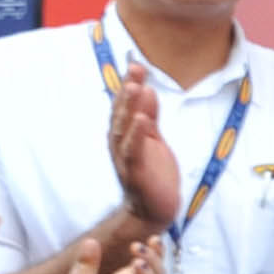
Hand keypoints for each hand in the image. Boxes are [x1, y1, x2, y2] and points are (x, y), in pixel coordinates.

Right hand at [106, 65, 177, 226]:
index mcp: (124, 134)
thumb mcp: (153, 139)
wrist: (153, 209)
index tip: (136, 64)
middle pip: (122, 113)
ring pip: (125, 129)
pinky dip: (138, 135)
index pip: (125, 106)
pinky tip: (144, 120)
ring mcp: (126, 158)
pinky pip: (135, 151)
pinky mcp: (137, 172)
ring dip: (129, 108)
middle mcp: (120, 143)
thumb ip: (149, 116)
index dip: (129, 84)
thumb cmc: (153, 172)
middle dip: (128, 91)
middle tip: (135, 69)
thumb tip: (146, 89)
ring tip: (136, 88)